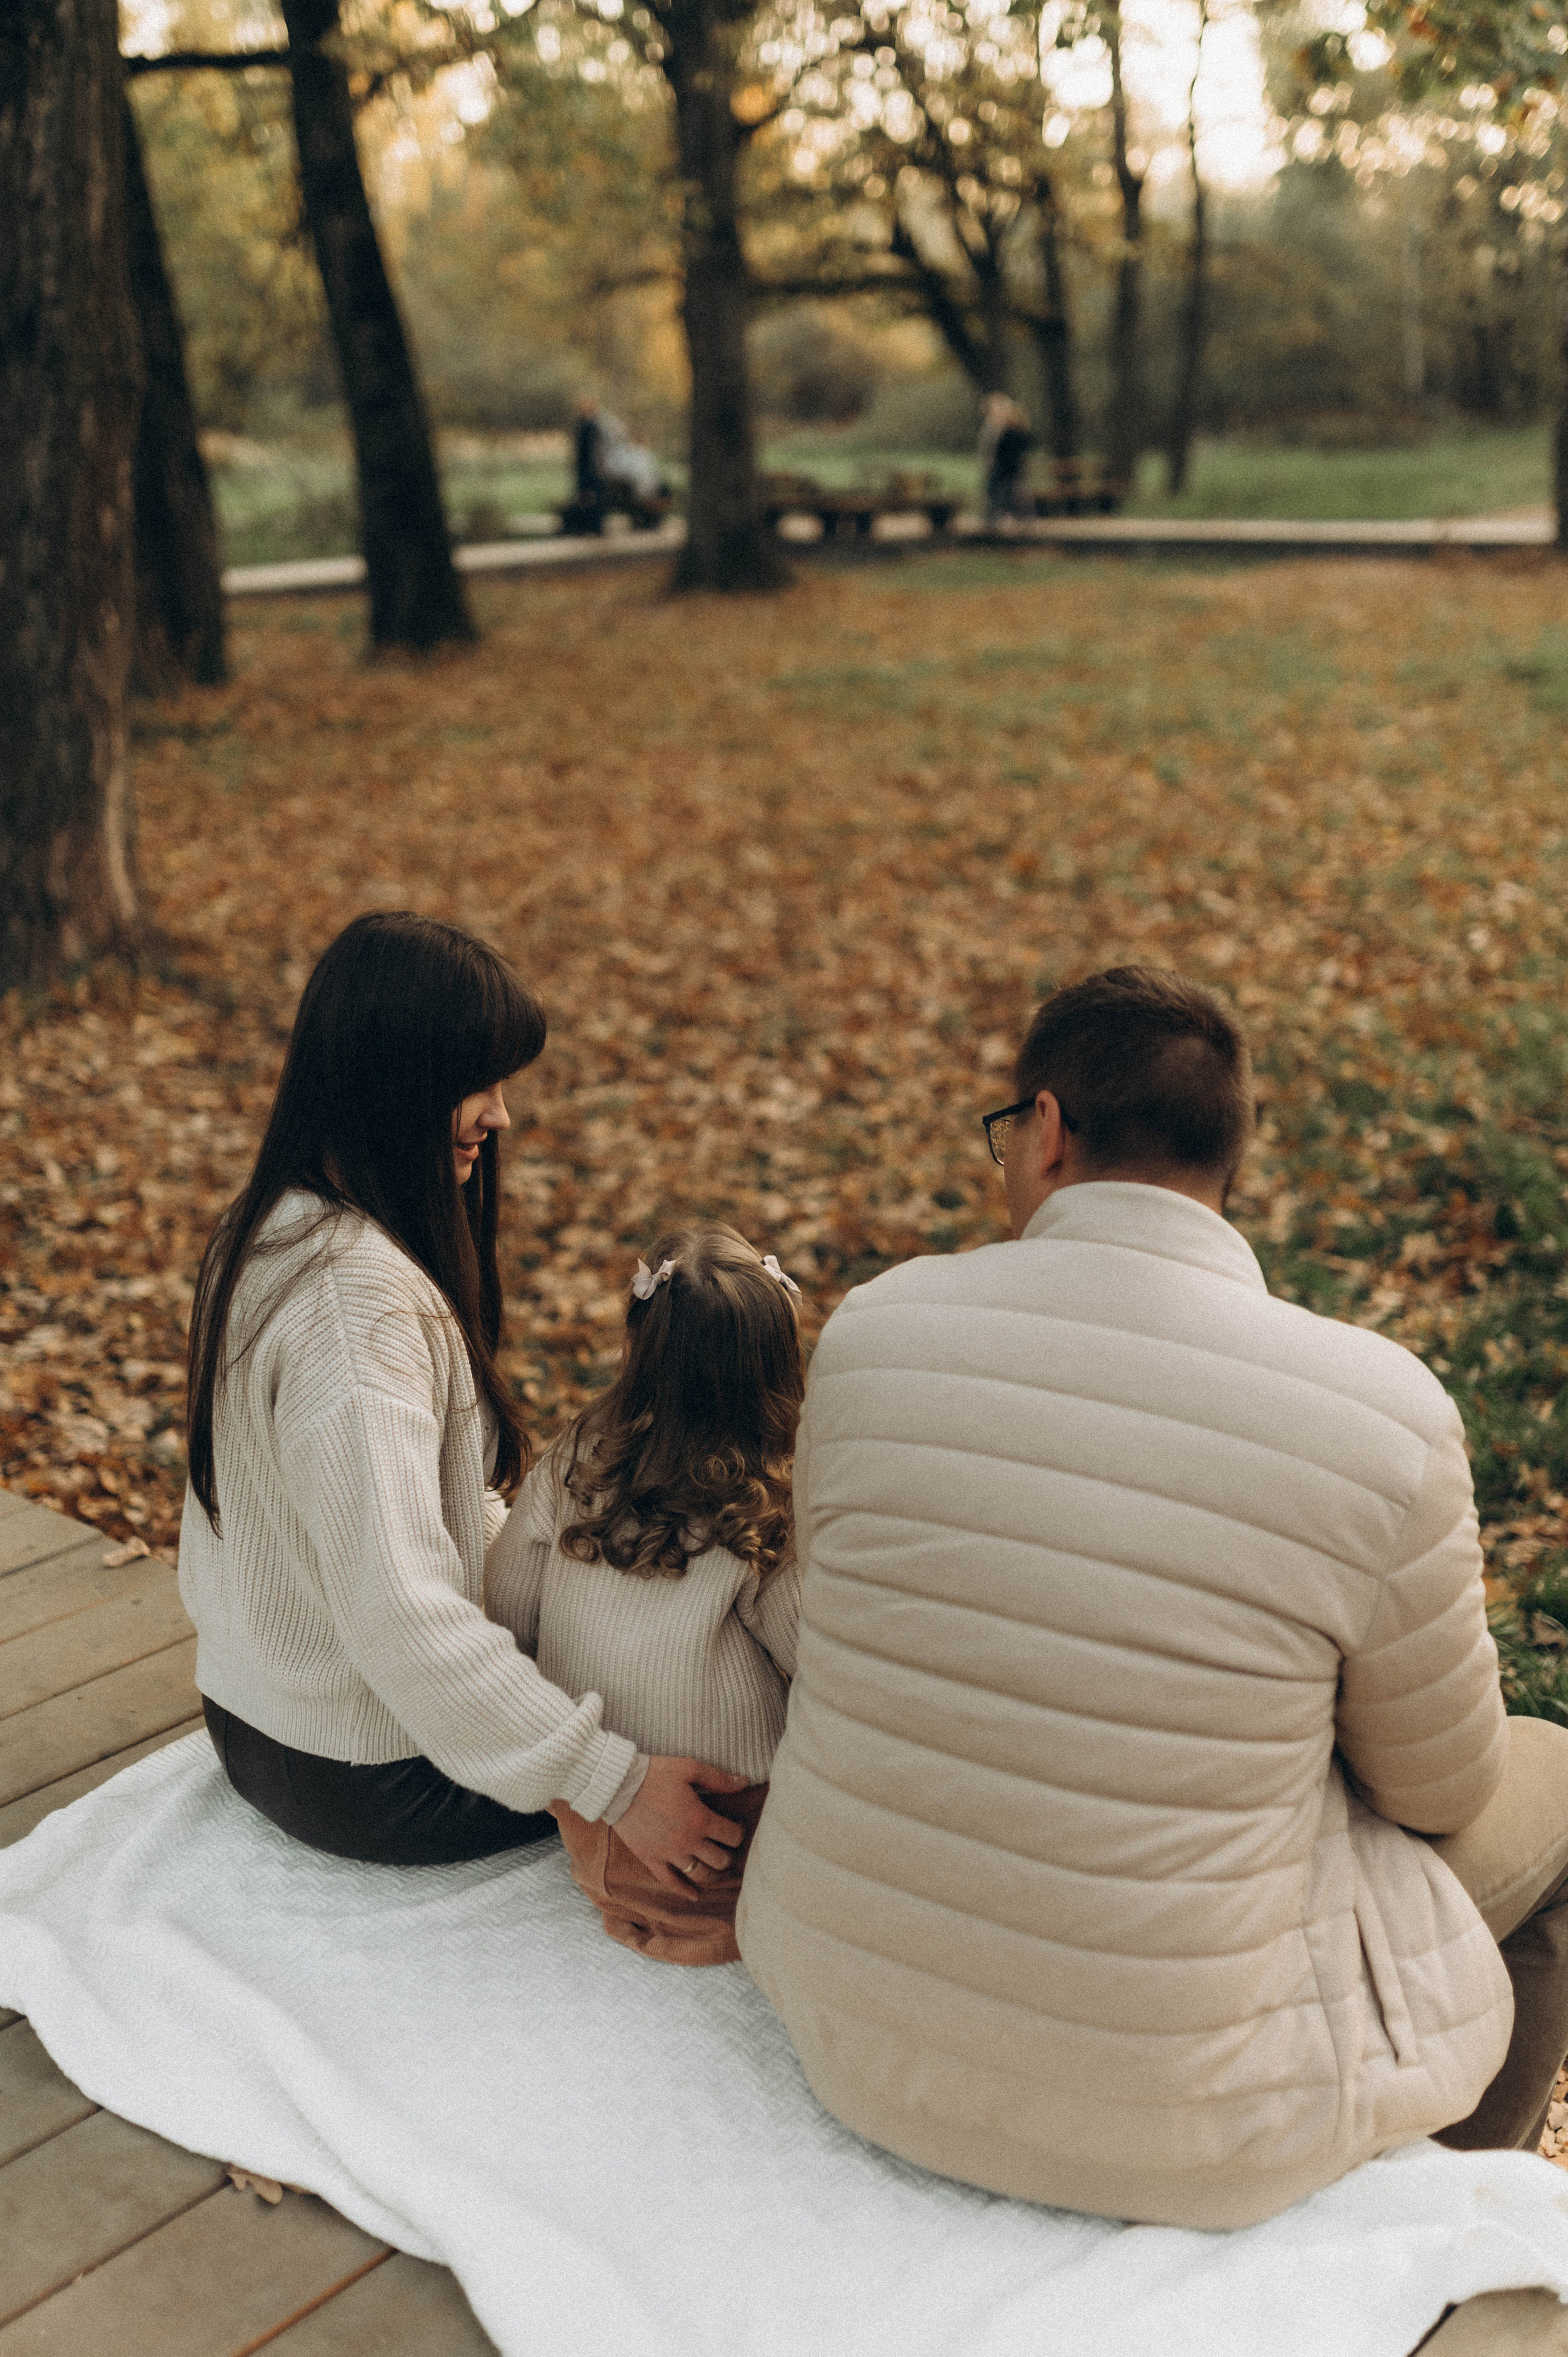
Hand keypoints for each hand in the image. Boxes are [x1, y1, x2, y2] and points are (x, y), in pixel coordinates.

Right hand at [613, 1756, 749, 1892]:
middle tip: (724, 1848)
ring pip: (700, 1875)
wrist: (619, 1786)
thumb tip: (744, 1782)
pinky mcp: (651, 1860)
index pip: (732, 1836)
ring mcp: (669, 1854)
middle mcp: (688, 1841)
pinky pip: (671, 1883)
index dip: (738, 1833)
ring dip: (712, 1874)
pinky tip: (695, 1896)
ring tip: (714, 1867)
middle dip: (727, 1855)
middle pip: (720, 1860)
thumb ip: (718, 1778)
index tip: (735, 1829)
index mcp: (701, 1819)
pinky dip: (685, 1892)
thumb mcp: (690, 1768)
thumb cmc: (656, 1773)